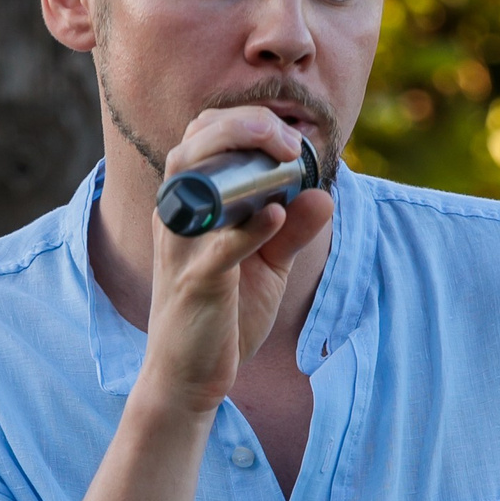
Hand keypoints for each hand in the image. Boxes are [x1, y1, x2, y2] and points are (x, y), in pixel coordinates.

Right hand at [138, 105, 333, 421]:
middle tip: (289, 142)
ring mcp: (181, 250)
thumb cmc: (225, 316)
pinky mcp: (194, 285)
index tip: (289, 138)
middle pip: (192, 145)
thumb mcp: (268, 266)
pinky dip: (248, 229)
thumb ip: (293, 231)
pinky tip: (277, 217)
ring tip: (284, 159)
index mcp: (190, 207)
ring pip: (194, 181)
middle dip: (242, 127)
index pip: (202, 138)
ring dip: (239, 158)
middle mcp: (177, 218)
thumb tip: (322, 196)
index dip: (244, 122)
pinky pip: (218, 247)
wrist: (191, 377)